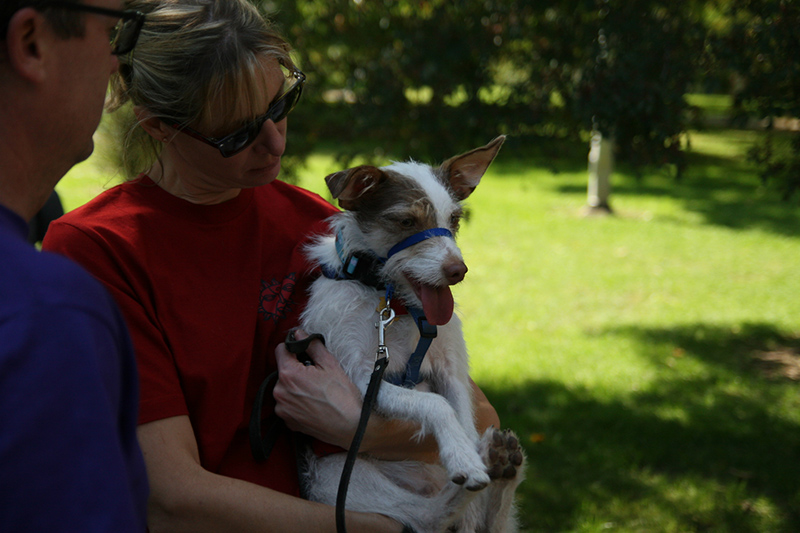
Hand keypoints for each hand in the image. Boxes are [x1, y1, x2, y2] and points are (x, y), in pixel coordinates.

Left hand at [273, 329, 362, 447]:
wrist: (351, 426)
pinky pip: (288, 404)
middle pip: (283, 370)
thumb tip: (299, 334)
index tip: (303, 351)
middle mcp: (280, 392)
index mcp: (288, 375)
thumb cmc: (342, 396)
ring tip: (316, 391)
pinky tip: (314, 403)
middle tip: (316, 375)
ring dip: (296, 386)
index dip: (293, 347)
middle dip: (296, 368)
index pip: (280, 350)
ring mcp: (282, 409)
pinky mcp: (287, 421)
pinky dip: (297, 401)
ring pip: (285, 388)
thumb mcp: (330, 364)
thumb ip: (312, 345)